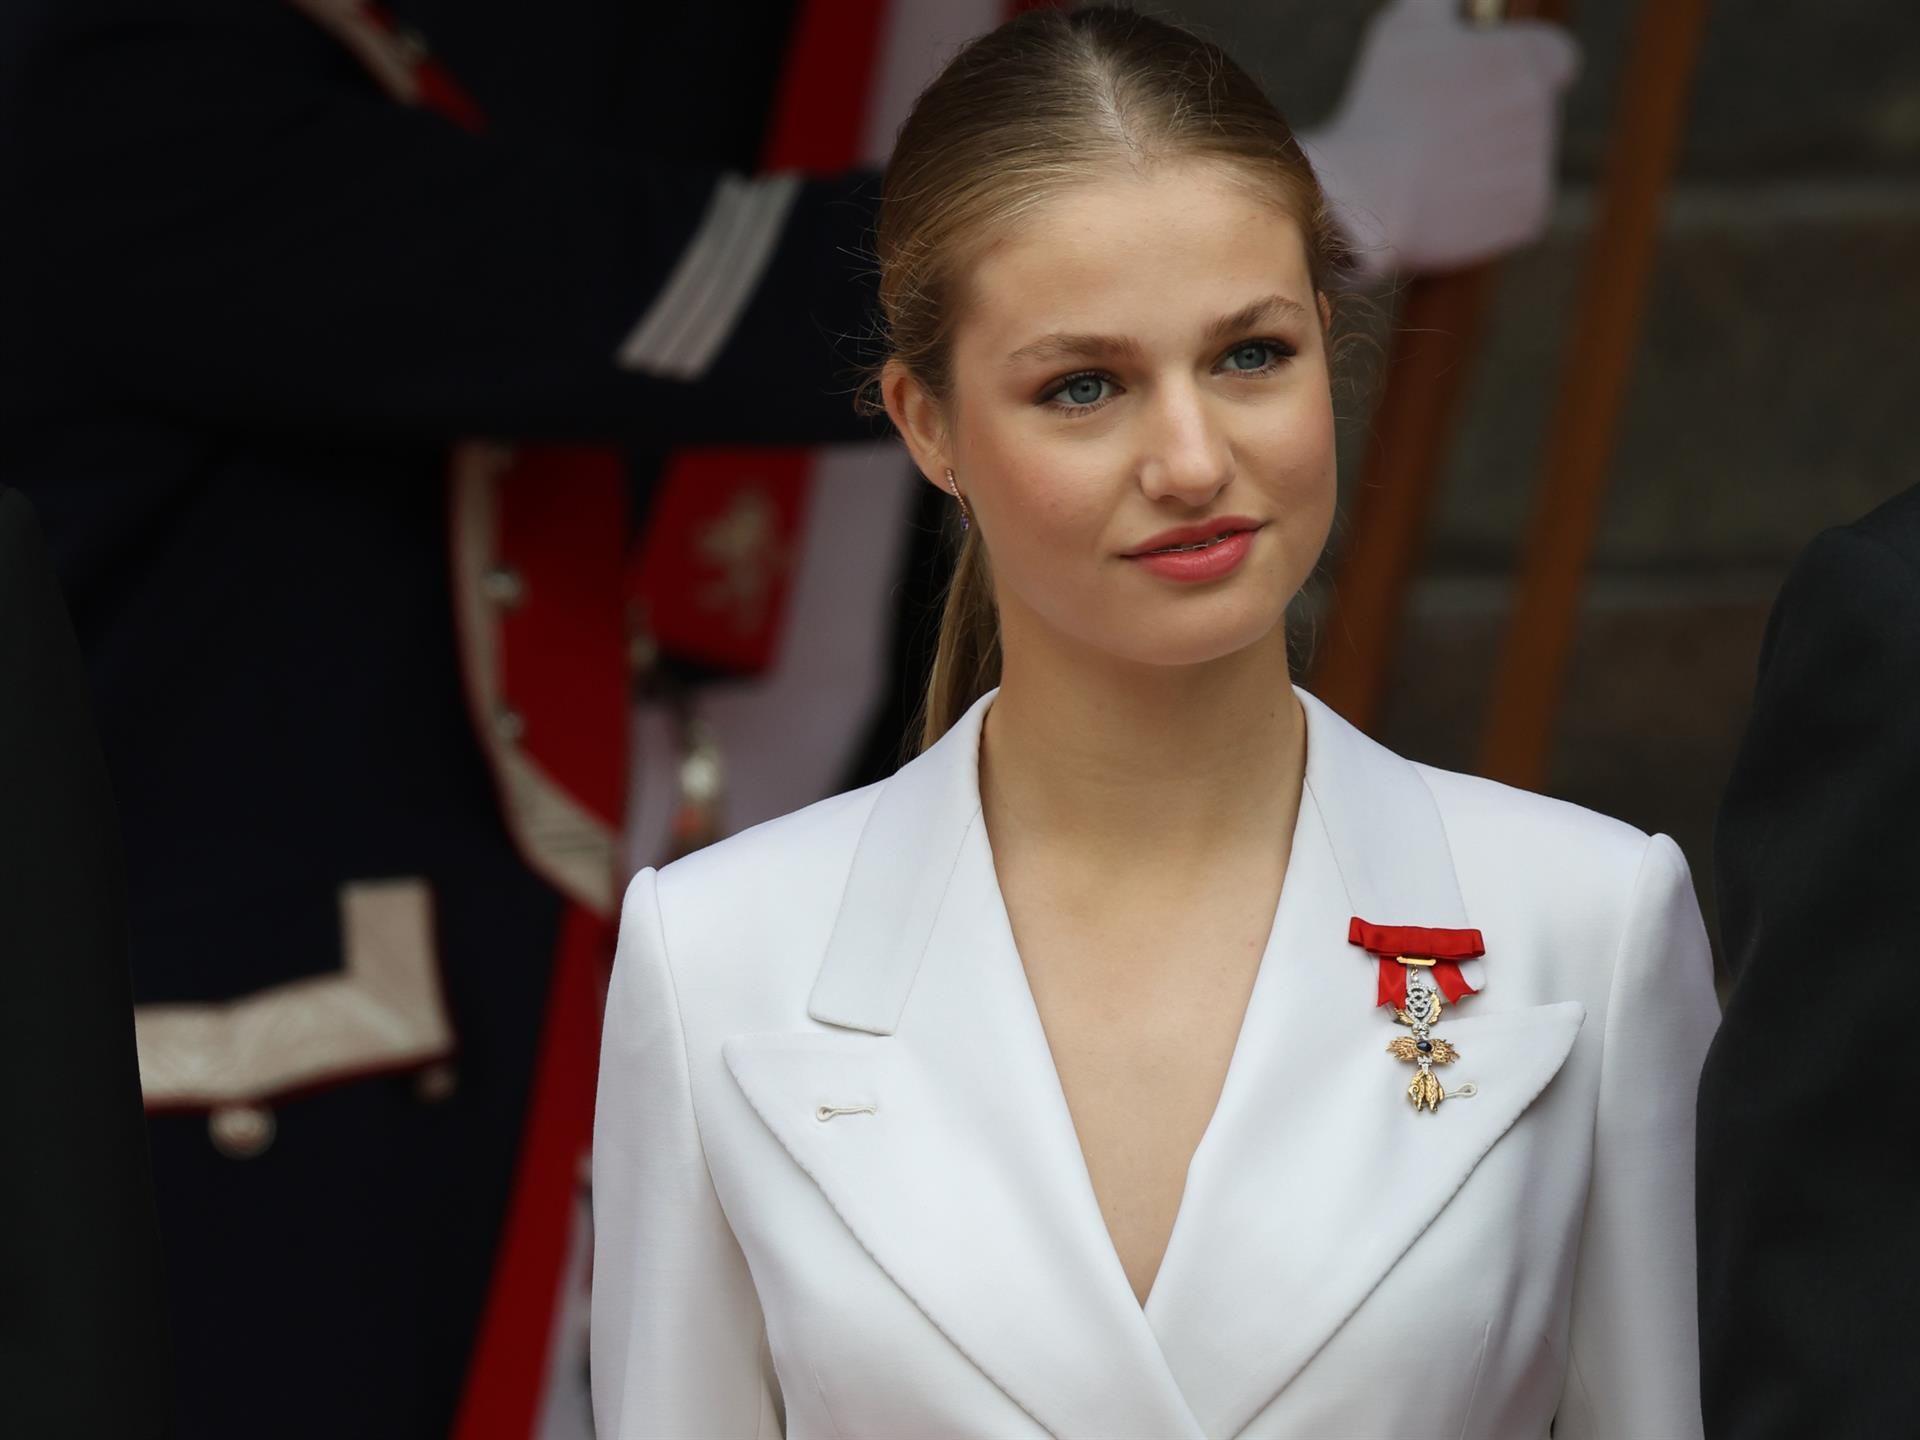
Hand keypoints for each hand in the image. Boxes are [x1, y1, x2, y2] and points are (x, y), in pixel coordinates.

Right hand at [1298, 0, 1579, 276]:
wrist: (1370, 196)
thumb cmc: (1383, 106)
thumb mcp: (1406, 28)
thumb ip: (1443, 4)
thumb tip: (1456, 3)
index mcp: (1527, 60)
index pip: (1557, 56)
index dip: (1525, 68)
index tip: (1491, 82)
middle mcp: (1544, 112)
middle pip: (1531, 114)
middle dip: (1495, 120)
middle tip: (1440, 133)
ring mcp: (1539, 168)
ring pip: (1519, 162)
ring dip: (1485, 164)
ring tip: (1430, 171)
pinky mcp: (1527, 217)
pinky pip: (1512, 208)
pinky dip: (1482, 210)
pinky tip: (1441, 205)